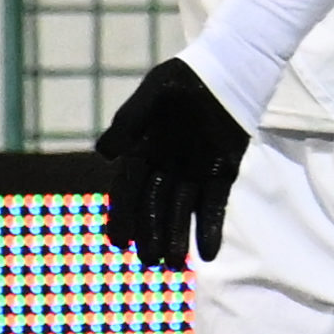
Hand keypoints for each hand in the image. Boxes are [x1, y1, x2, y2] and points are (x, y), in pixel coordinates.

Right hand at [95, 58, 247, 269]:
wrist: (228, 68)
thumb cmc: (183, 79)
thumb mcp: (153, 94)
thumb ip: (130, 121)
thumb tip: (105, 154)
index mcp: (142, 150)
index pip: (128, 190)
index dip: (122, 216)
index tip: (119, 242)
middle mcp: (165, 165)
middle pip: (155, 207)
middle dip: (151, 235)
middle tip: (151, 262)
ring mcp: (194, 171)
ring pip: (183, 211)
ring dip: (179, 238)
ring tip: (175, 265)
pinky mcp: (222, 172)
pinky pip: (214, 204)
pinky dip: (211, 228)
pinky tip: (209, 253)